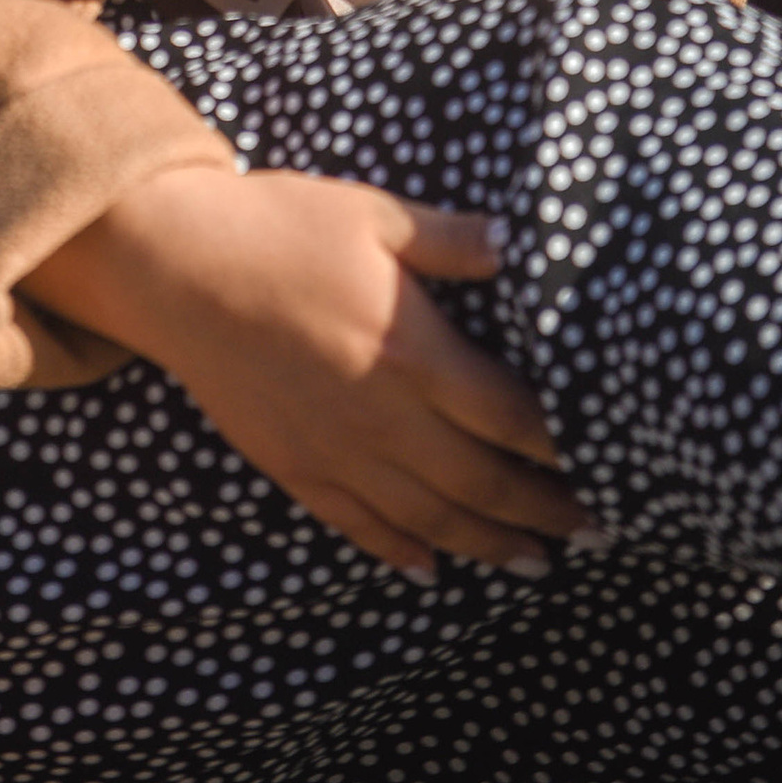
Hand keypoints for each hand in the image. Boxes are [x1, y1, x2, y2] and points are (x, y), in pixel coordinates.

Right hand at [29, 158, 597, 580]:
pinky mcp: (296, 464)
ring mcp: (337, 450)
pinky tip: (432, 568)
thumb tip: (517, 244)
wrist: (176, 268)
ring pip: (428, 519)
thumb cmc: (279, 227)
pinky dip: (401, 552)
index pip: (508, 416)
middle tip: (594, 533)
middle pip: (480, 483)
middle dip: (543, 512)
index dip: (561, 446)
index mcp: (413, 353)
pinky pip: (358, 525)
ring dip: (487, 545)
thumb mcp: (373, 215)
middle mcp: (383, 417)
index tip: (605, 462)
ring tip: (534, 563)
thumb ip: (450, 240)